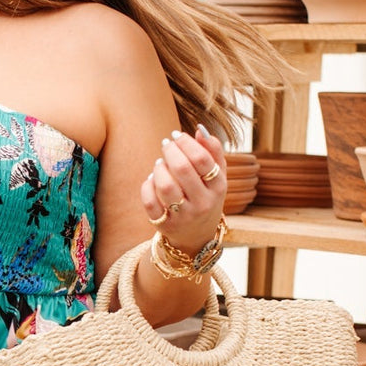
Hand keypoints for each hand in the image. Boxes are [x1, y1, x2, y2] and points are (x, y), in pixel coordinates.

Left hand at [139, 125, 226, 253]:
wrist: (196, 236)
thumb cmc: (205, 196)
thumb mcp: (217, 176)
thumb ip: (213, 151)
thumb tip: (199, 129)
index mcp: (219, 188)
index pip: (202, 159)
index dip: (186, 142)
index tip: (177, 135)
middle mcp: (203, 203)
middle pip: (183, 170)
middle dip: (170, 151)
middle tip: (166, 144)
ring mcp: (184, 216)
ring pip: (166, 186)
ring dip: (159, 168)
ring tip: (160, 162)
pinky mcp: (165, 225)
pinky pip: (150, 202)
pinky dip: (147, 186)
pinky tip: (152, 179)